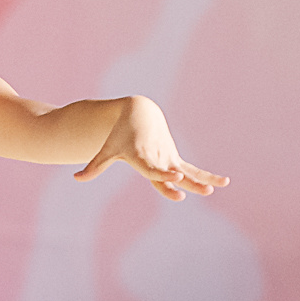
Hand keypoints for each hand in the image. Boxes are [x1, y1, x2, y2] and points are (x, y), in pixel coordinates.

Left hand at [75, 98, 227, 200]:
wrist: (139, 112)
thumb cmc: (119, 135)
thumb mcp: (107, 150)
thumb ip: (95, 166)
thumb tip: (76, 178)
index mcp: (141, 157)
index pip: (153, 169)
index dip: (164, 174)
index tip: (177, 176)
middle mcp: (157, 158)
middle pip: (172, 172)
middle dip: (186, 181)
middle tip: (199, 188)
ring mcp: (168, 159)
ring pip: (188, 172)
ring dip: (204, 179)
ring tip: (220, 186)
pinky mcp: (174, 158)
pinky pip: (193, 170)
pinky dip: (206, 176)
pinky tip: (223, 183)